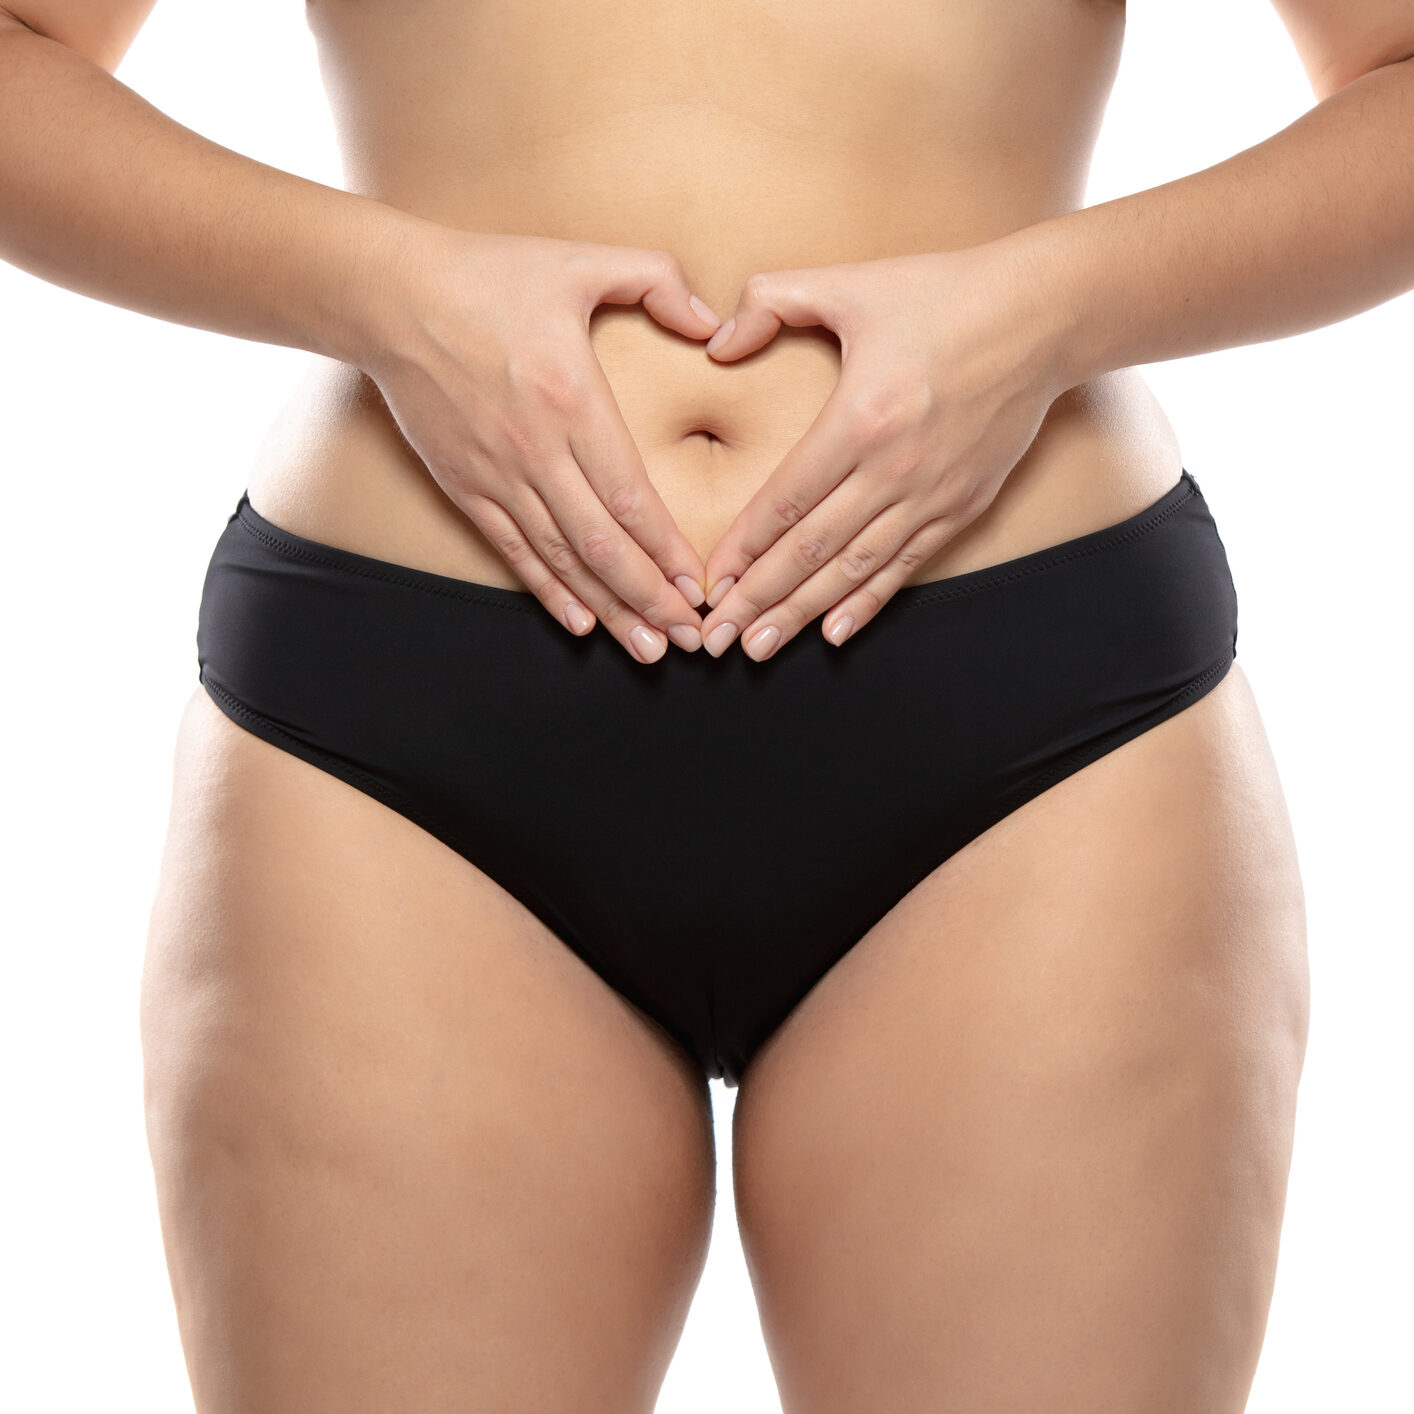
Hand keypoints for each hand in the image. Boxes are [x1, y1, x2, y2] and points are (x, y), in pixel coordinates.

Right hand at [359, 226, 723, 660]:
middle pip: (603, 547)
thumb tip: (712, 321)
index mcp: (572, 401)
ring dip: (607, 609)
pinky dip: (548, 591)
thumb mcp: (580, 260)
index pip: (631, 498)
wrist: (389, 296)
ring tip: (646, 648)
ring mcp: (496, 476)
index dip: (668, 552)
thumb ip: (656, 279)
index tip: (701, 588)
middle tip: (689, 639)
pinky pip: (513, 552)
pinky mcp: (465, 486)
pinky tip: (580, 623)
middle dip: (650, 600)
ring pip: (561, 560)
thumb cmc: (490, 275)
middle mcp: (536, 452)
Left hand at [696, 240, 1073, 657]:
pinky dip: (868, 603)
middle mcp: (895, 468)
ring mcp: (932, 494)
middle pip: (811, 550)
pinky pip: (906, 567)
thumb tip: (715, 344)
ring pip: (854, 570)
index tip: (707, 582)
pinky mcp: (963, 506)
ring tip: (757, 647)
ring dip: (801, 614)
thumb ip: (771, 301)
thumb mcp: (851, 283)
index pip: (786, 499)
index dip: (742, 547)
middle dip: (757, 598)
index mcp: (861, 417)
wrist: (1045, 316)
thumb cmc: (944, 294)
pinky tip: (833, 634)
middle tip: (715, 637)